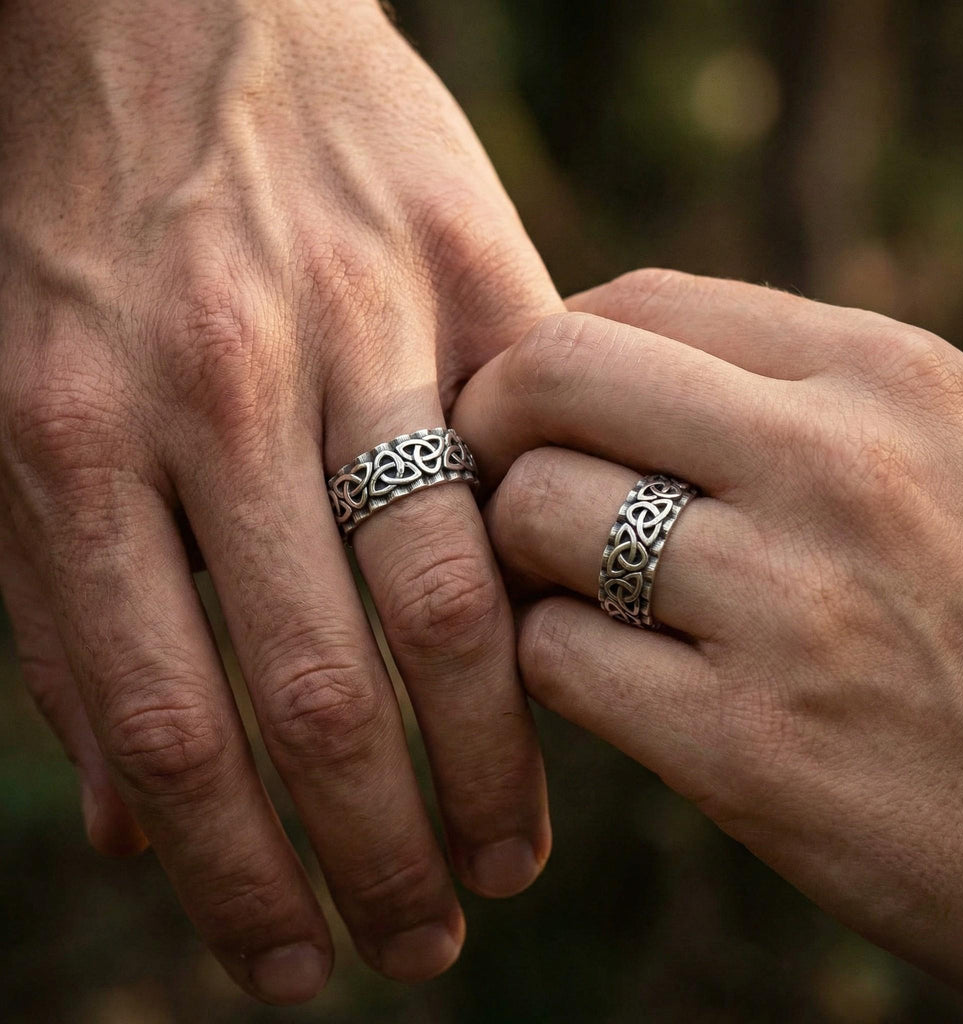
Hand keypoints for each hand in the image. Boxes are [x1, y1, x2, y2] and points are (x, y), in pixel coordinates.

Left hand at [0, 0, 556, 1000]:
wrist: (171, 14)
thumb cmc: (80, 228)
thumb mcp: (14, 420)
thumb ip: (68, 620)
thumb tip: (130, 822)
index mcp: (67, 435)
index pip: (173, 723)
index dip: (239, 878)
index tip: (290, 970)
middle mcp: (215, 387)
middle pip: (319, 683)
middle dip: (377, 849)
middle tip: (426, 946)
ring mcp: (356, 320)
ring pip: (443, 590)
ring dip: (482, 758)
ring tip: (506, 860)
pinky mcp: (469, 268)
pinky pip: (528, 465)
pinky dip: (545, 587)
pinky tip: (558, 690)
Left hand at [453, 269, 962, 1016]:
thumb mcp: (935, 459)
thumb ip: (780, 397)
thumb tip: (587, 372)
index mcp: (885, 375)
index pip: (636, 302)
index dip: (546, 353)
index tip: (531, 415)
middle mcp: (839, 466)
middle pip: (554, 374)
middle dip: (491, 426)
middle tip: (501, 486)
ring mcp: (793, 605)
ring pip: (533, 512)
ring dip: (516, 556)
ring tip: (564, 590)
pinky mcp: (748, 748)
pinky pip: (553, 655)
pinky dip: (546, 661)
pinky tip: (606, 679)